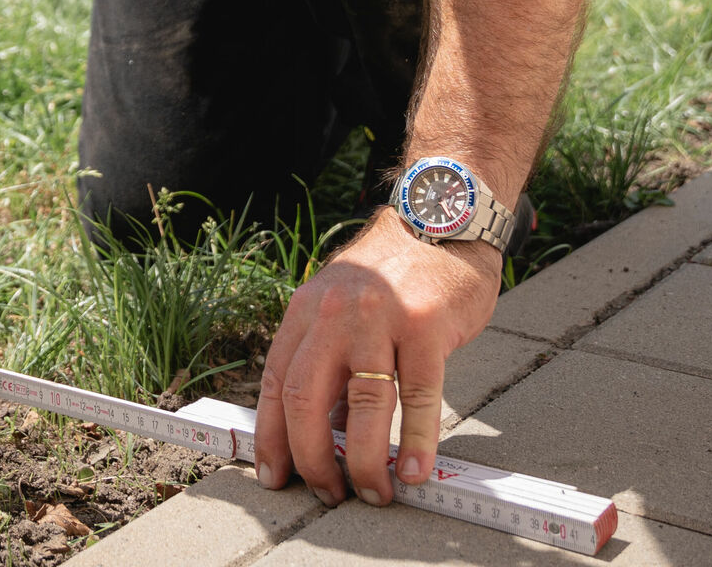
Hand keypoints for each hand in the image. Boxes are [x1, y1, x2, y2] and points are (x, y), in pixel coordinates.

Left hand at [255, 218, 499, 505]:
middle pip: (305, 399)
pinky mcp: (425, 327)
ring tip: (373, 492)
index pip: (274, 384)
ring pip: (362, 406)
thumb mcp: (344, 308)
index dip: (271, 437)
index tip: (275, 476)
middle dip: (311, 458)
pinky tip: (415, 471)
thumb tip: (327, 435)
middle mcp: (334, 315)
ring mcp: (380, 319)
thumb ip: (331, 363)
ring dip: (363, 461)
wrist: (440, 220)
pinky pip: (418, 397)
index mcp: (305, 312)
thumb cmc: (393, 274)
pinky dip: (417, 443)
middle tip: (327, 492)